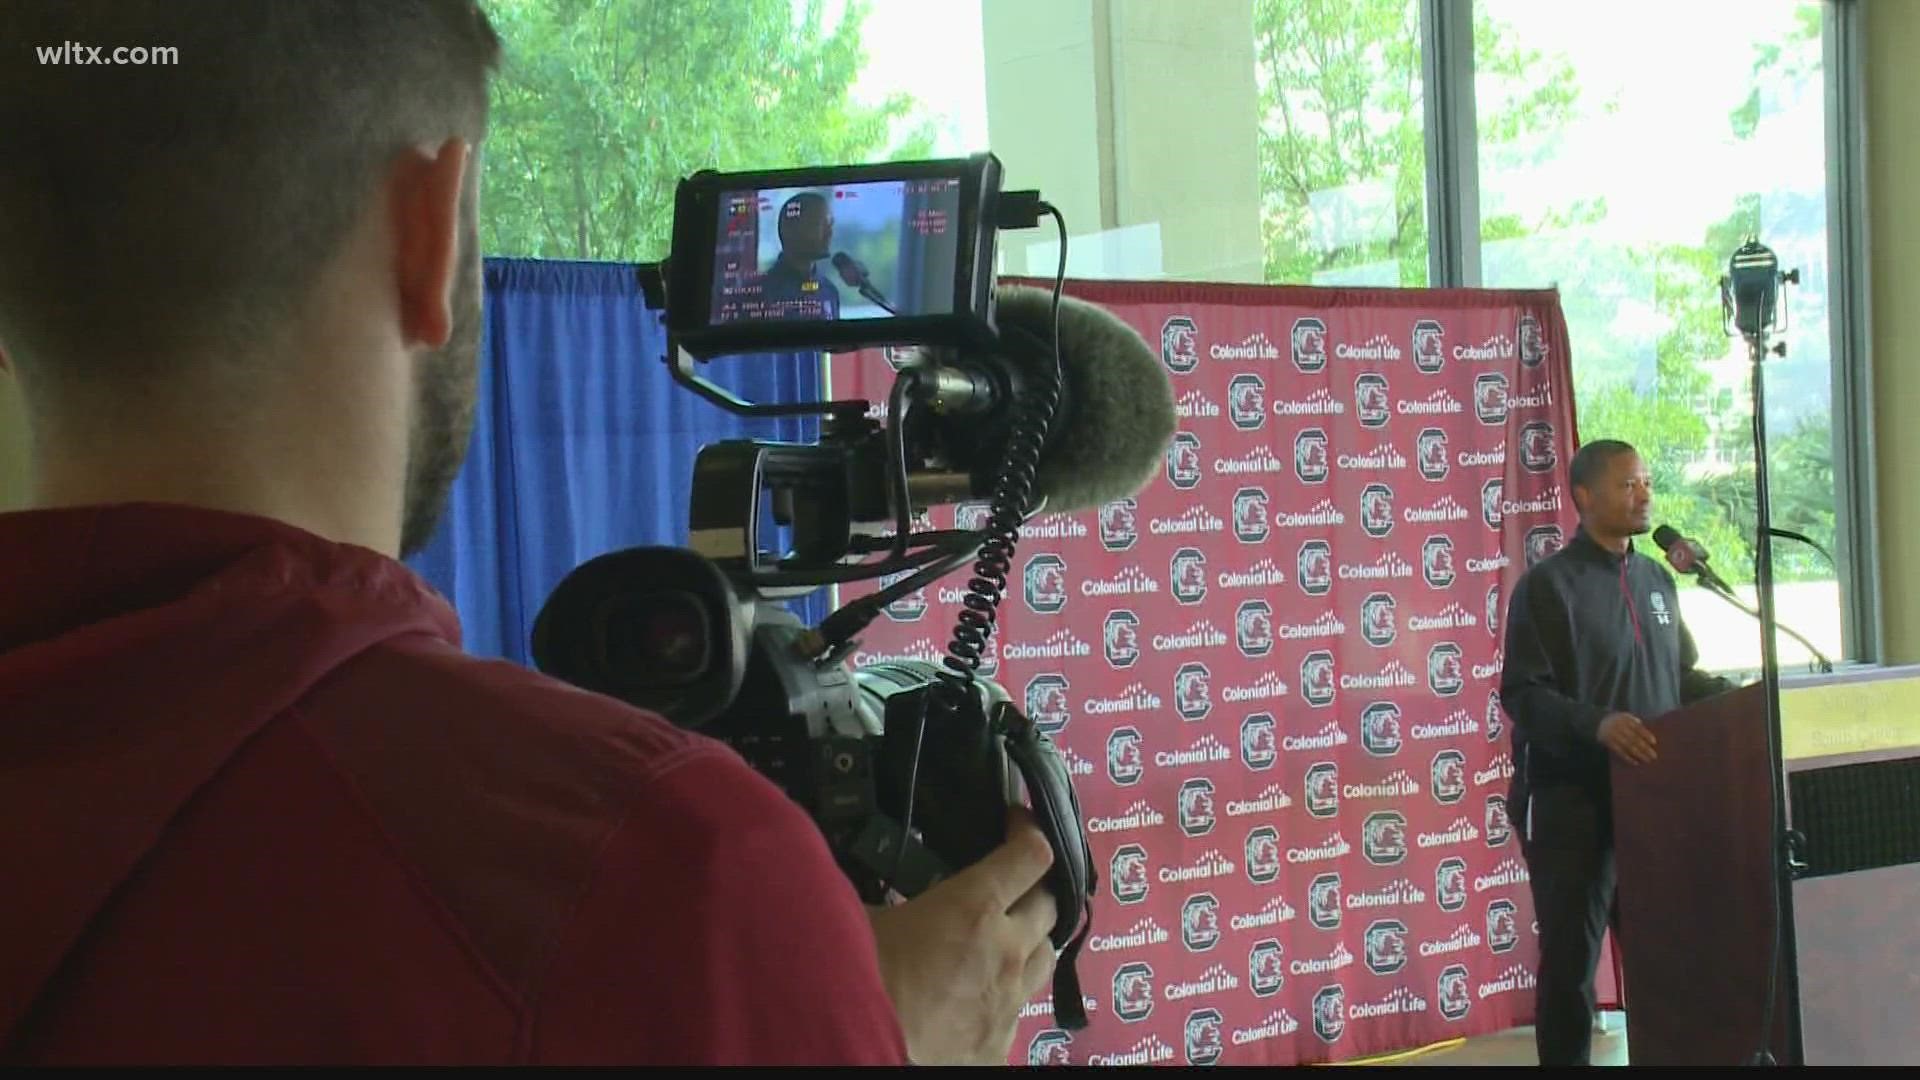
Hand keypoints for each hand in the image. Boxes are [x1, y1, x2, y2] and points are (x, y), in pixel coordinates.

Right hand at [866, 807, 1058, 1064]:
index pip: (1032, 854)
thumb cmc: (857, 979)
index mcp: (974, 908)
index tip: (1016, 822)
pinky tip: (981, 993)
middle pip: (1049, 904)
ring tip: (1005, 938)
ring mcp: (1009, 1001)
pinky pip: (1020, 1008)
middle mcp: (1005, 950)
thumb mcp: (861, 914)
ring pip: (1047, 956)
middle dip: (1033, 887)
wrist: (856, 1050)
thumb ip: (879, 884)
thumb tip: (857, 865)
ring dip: (1031, 940)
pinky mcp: (1002, 1043)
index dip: (1028, 830)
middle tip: (1009, 883)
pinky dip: (1007, 993)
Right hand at [1597, 712, 1656, 764]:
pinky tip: (1635, 762)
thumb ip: (1634, 721)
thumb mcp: (1624, 716)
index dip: (1646, 735)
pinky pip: (1619, 752)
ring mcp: (1613, 735)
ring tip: (1647, 760)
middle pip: (1634, 739)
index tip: (1654, 742)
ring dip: (1638, 754)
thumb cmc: (1616, 721)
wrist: (1596, 723)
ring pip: (1627, 746)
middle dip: (1644, 748)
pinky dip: (1627, 758)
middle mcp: (1618, 727)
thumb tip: (1645, 728)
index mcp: (1624, 720)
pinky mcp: (1608, 743)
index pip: (1637, 728)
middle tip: (1653, 756)